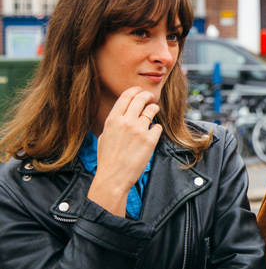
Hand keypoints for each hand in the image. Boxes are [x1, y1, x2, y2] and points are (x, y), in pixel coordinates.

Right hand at [87, 87, 161, 215]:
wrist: (114, 177)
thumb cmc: (107, 159)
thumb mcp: (104, 136)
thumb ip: (114, 122)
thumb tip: (123, 113)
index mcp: (112, 120)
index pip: (125, 97)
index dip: (134, 91)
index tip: (139, 90)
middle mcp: (126, 122)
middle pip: (140, 99)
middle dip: (147, 96)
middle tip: (150, 97)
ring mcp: (139, 130)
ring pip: (151, 110)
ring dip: (154, 109)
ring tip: (154, 111)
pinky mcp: (150, 140)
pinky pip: (157, 127)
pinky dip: (156, 129)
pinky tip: (152, 133)